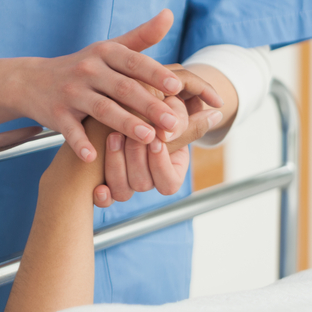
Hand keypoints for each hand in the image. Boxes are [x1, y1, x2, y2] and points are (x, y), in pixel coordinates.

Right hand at [16, 10, 221, 162]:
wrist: (31, 81)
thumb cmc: (83, 67)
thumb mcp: (108, 48)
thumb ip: (141, 36)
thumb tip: (169, 15)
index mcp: (104, 53)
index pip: (134, 63)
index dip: (155, 74)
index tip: (177, 87)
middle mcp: (88, 70)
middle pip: (123, 88)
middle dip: (149, 105)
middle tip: (172, 122)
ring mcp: (71, 93)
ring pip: (102, 109)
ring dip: (125, 124)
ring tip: (148, 137)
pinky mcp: (56, 115)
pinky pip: (70, 131)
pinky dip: (79, 144)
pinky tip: (93, 157)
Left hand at [93, 102, 222, 206]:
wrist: (127, 112)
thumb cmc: (156, 114)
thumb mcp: (172, 115)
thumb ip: (189, 121)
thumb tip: (214, 114)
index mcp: (171, 173)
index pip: (169, 183)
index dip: (161, 164)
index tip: (156, 140)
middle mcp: (149, 182)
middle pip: (142, 183)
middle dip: (135, 156)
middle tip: (129, 132)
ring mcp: (127, 184)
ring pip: (122, 190)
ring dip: (116, 164)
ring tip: (114, 136)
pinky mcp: (106, 181)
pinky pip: (105, 198)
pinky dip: (102, 196)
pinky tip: (98, 187)